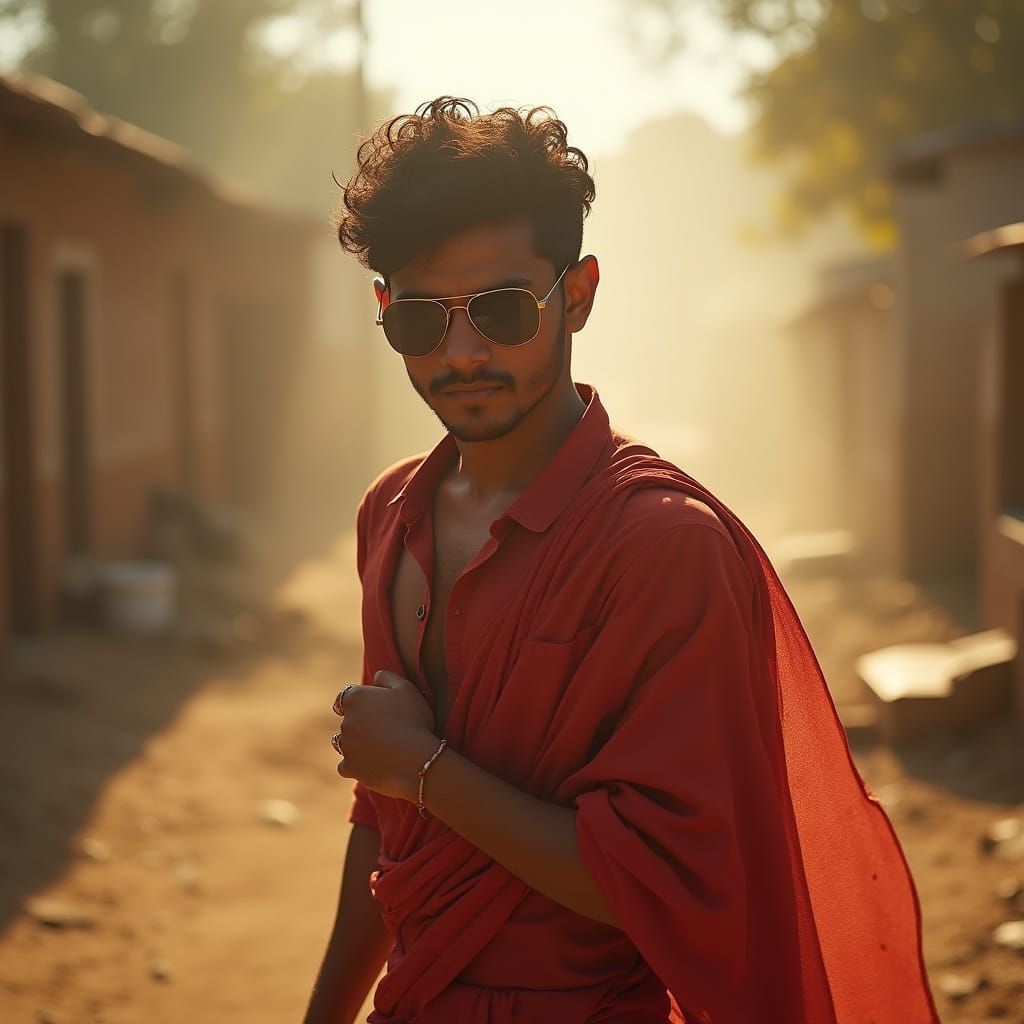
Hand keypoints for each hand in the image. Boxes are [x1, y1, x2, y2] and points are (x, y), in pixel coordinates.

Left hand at [332, 671, 437, 801]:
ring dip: (356, 744)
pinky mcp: (349, 767)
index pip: (347, 697)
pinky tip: (374, 763)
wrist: (417, 760)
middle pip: (347, 720)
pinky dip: (357, 765)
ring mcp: (345, 746)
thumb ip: (388, 677)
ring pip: (344, 743)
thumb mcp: (407, 688)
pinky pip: (347, 765)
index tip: (373, 708)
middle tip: (384, 729)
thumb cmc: (414, 720)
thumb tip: (376, 676)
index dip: (360, 702)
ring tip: (379, 747)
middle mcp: (345, 720)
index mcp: (355, 698)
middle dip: (360, 723)